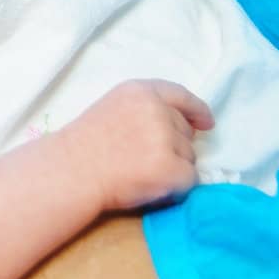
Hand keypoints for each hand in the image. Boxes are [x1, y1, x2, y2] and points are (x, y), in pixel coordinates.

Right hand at [70, 79, 215, 212]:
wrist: (72, 171)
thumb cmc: (87, 144)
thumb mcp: (115, 108)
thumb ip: (147, 109)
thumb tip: (188, 127)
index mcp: (140, 91)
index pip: (180, 95)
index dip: (196, 109)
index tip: (206, 122)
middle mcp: (156, 110)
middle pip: (186, 131)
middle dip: (175, 146)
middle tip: (143, 159)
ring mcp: (164, 138)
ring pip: (190, 157)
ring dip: (174, 167)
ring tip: (141, 171)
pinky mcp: (170, 168)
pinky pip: (190, 179)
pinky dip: (177, 187)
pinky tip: (152, 185)